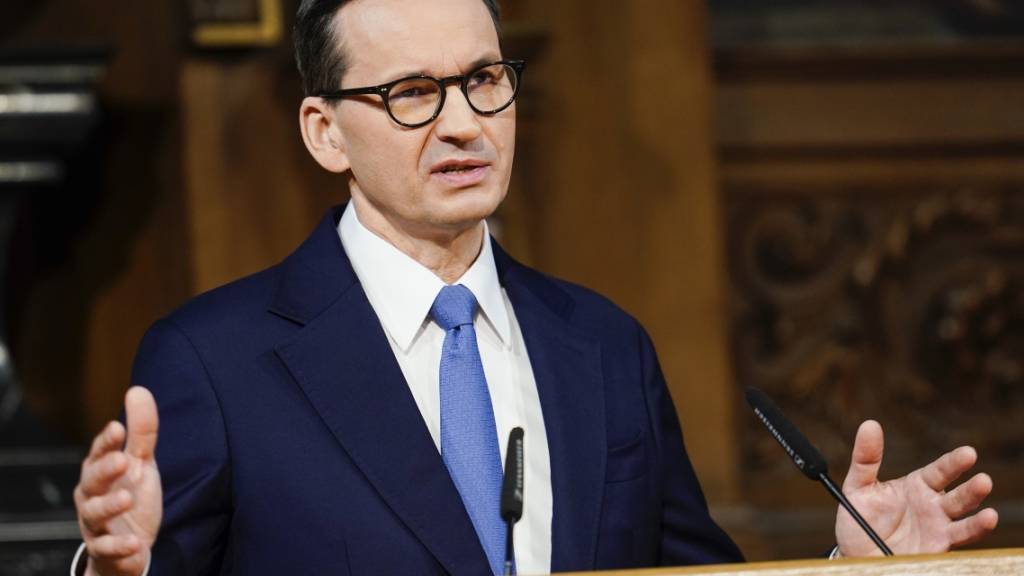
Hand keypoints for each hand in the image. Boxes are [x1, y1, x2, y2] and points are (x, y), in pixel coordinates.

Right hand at [74, 387, 162, 575]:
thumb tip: (138, 389)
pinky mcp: (104, 548)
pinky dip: (119, 545)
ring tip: (128, 498)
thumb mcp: (140, 462)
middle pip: (92, 480)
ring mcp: (96, 522)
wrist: (126, 544)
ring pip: (95, 513)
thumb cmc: (129, 493)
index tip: (117, 428)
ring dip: (110, 505)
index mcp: (100, 471)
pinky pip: (107, 548)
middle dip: (105, 470)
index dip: (107, 441)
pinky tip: (135, 543)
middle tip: (123, 460)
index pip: (100, 452)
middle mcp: (92, 495)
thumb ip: (142, 430)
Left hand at [835, 420, 997, 556]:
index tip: (969, 453)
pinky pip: (958, 539)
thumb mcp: (858, 487)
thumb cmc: (859, 519)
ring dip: (978, 514)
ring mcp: (938, 527)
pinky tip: (985, 522)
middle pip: (958, 495)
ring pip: (963, 518)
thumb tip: (869, 424)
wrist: (856, 553)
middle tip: (984, 480)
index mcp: (917, 486)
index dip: (954, 463)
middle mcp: (933, 505)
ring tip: (990, 512)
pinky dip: (973, 532)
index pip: (940, 471)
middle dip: (972, 488)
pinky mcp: (937, 547)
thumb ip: (865, 459)